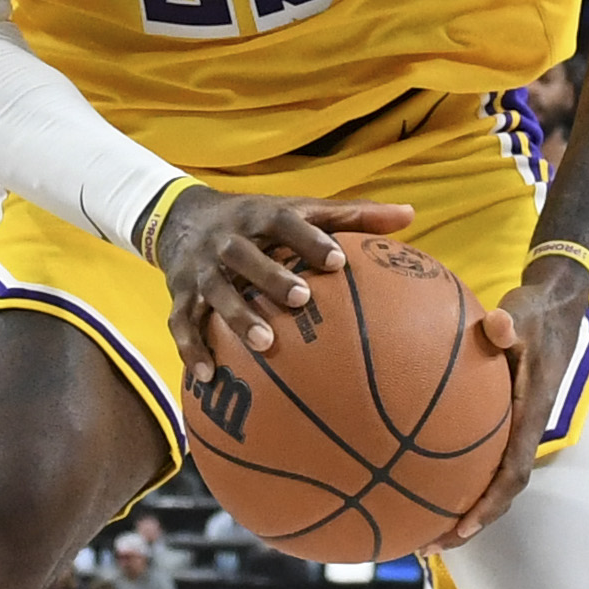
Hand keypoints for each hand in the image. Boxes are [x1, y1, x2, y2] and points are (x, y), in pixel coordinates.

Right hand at [152, 190, 414, 383]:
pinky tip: (208, 379)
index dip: (308, 238)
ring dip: (236, 316)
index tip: (336, 261)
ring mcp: (199, 269)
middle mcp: (225, 240)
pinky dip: (191, 350)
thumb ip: (353, 215)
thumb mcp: (300, 209)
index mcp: (259, 216)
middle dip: (270, 275)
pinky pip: (181, 324)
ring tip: (265, 345)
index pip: (283, 221)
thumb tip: (409, 215)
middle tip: (302, 300)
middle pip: (243, 255)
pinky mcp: (179, 296)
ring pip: (213, 292)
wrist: (183, 218)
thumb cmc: (260, 221)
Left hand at [437, 255, 588, 550]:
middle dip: (469, 522)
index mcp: (532, 414)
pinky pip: (480, 456)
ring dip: (462, 508)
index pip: (514, 471)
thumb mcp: (524, 313)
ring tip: (421, 531)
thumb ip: (510, 324)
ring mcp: (515, 427)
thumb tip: (496, 325)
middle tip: (429, 546)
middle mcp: (525, 429)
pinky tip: (418, 479)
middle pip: (500, 491)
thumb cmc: (535, 313)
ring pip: (491, 479)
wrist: (556, 307)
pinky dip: (455, 477)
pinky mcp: (504, 420)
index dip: (490, 504)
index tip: (463, 528)